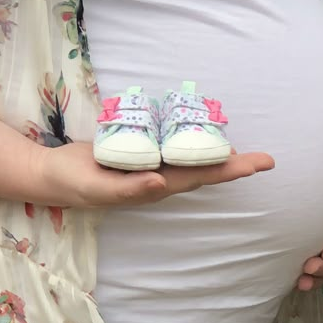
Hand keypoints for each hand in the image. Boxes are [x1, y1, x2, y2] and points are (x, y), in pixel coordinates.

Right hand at [31, 142, 274, 208]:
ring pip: (194, 158)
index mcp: (158, 186)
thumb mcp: (100, 188)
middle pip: (207, 169)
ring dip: (218, 153)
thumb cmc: (78, 184)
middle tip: (266, 158)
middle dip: (237, 164)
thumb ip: (131, 188)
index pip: (203, 177)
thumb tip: (164, 182)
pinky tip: (203, 133)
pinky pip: (175, 146)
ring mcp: (155, 165)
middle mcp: (163, 177)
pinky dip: (193, 140)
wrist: (55, 176)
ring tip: (244, 148)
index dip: (232, 170)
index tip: (259, 165)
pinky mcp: (144, 152)